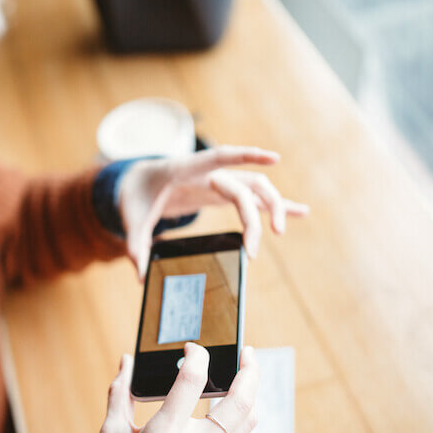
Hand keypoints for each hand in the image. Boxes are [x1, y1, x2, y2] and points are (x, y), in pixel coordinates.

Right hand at [92, 344, 260, 432]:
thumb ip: (121, 392)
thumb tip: (127, 361)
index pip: (192, 382)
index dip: (196, 355)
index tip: (191, 347)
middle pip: (239, 404)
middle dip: (249, 371)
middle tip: (247, 352)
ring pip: (247, 424)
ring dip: (251, 395)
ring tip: (245, 376)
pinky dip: (238, 418)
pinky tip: (228, 406)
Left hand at [117, 145, 309, 278]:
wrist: (139, 181)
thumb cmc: (137, 194)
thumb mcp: (130, 217)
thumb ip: (135, 244)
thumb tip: (139, 275)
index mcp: (186, 169)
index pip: (220, 158)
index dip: (246, 156)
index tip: (274, 157)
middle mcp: (209, 173)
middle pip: (244, 185)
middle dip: (254, 215)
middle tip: (253, 250)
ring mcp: (220, 181)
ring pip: (256, 188)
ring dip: (273, 207)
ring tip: (280, 232)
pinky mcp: (224, 193)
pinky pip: (255, 198)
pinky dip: (277, 204)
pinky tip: (301, 211)